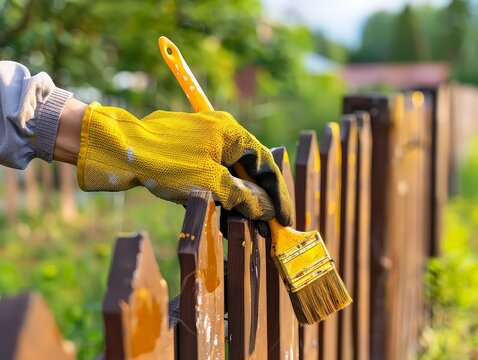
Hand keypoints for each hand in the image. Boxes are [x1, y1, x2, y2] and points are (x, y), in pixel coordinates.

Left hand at [77, 103, 293, 224]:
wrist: (118, 151)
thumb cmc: (165, 163)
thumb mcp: (209, 184)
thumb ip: (243, 197)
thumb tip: (267, 210)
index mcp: (232, 134)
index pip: (266, 165)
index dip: (279, 195)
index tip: (285, 220)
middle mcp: (222, 134)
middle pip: (251, 171)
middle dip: (260, 201)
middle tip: (267, 228)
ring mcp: (205, 143)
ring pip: (232, 175)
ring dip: (240, 201)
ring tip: (245, 228)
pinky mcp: (190, 154)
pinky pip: (214, 175)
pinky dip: (221, 195)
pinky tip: (223, 217)